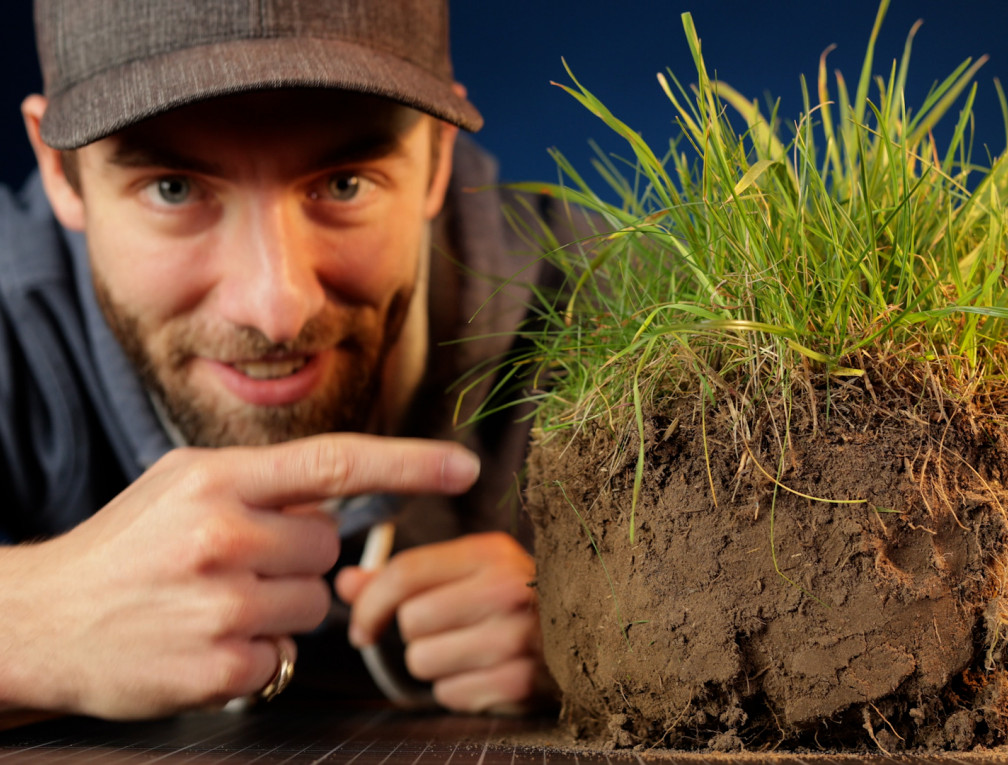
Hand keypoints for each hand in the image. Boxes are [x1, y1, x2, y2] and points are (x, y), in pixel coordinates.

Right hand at [0, 434, 478, 718]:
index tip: (464, 464)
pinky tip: (206, 641)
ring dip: (281, 608)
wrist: (43, 621)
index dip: (408, 462)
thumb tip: (338, 489)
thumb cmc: (126, 547)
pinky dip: (258, 654)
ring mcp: (222, 605)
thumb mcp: (182, 486)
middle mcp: (222, 536)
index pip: (333, 462)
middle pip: (328, 546)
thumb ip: (261, 481)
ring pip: (315, 603)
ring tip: (216, 602)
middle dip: (297, 557)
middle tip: (235, 564)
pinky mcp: (220, 666)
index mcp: (217, 481)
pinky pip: (284, 656)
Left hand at [336, 532, 551, 712]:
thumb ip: (403, 578)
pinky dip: (457, 690)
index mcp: (490, 552)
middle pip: (411, 622)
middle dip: (416, 635)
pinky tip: (484, 673)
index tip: (364, 626)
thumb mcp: (465, 575)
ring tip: (468, 652)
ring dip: (435, 665)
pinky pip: (449, 694)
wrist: (583, 635)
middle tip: (446, 633)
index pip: (406, 573)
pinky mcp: (522, 681)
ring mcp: (519, 636)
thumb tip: (345, 583)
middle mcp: (508, 588)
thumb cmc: (512, 603)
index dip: (371, 604)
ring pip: (423, 661)